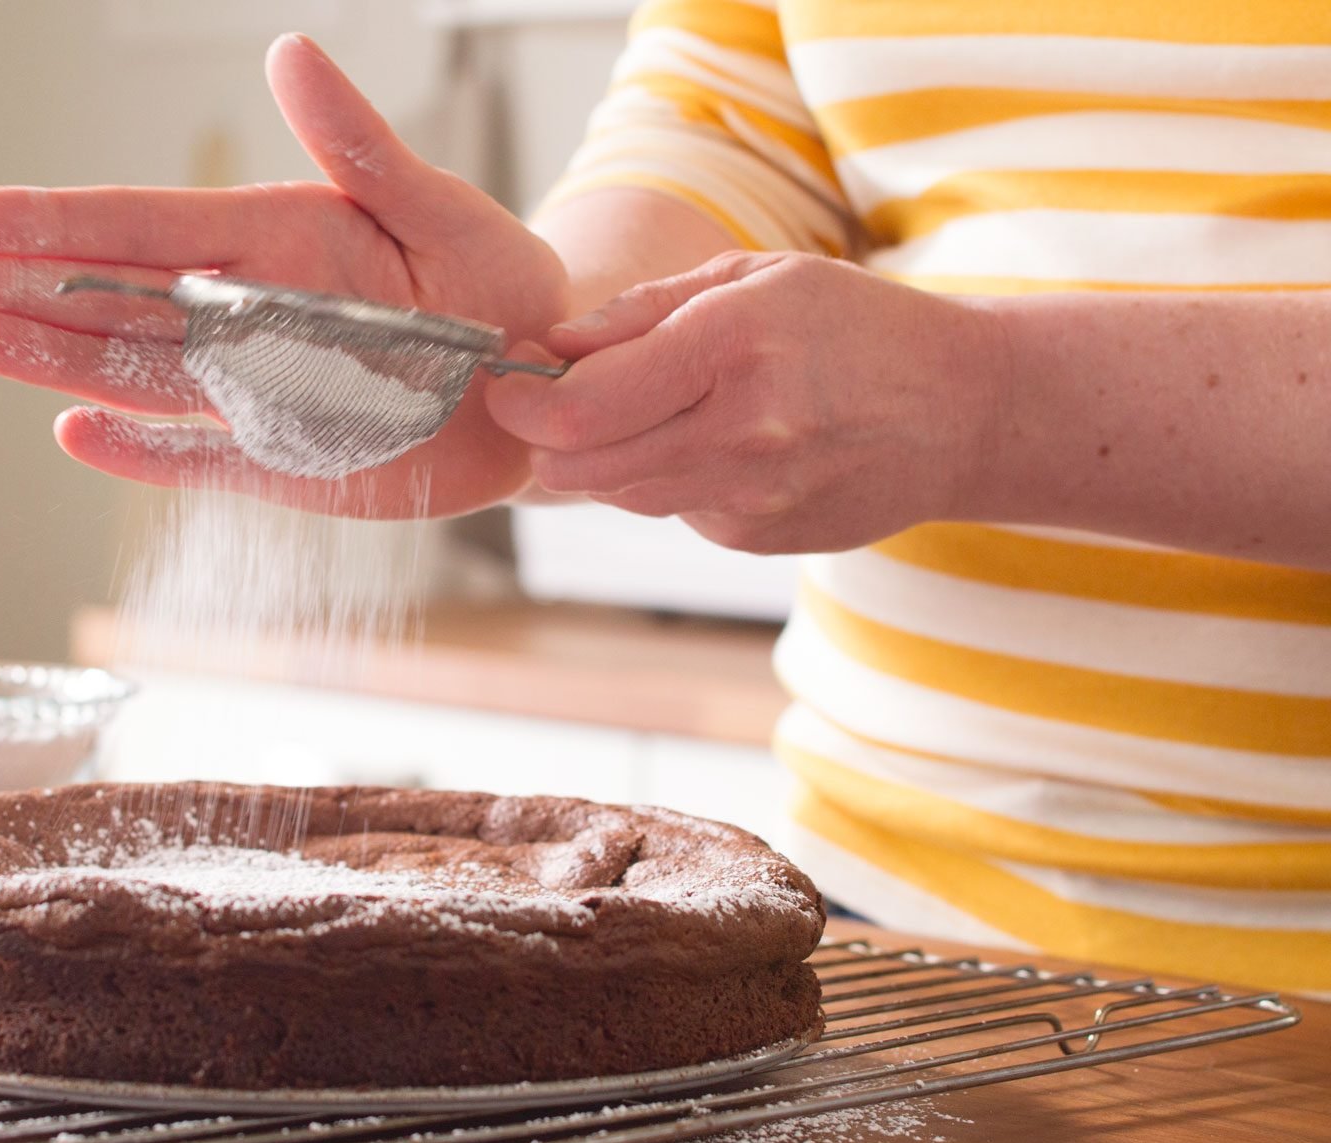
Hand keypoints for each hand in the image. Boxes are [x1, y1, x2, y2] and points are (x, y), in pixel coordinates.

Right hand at [0, 34, 566, 518]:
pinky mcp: (280, 460)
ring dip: (54, 359)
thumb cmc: (500, 285)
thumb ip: (361, 148)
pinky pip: (195, 458)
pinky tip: (73, 433)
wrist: (542, 388)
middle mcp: (244, 314)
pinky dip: (139, 452)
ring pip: (133, 373)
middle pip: (111, 301)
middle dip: (17, 288)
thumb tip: (288, 55)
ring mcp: (254, 390)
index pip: (146, 227)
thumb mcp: (442, 206)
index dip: (60, 223)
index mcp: (272, 240)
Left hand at [484, 252, 1007, 551]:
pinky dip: (664, 477)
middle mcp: (741, 430)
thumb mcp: (755, 277)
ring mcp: (750, 495)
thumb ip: (641, 312)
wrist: (962, 411)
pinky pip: (669, 509)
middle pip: (582, 465)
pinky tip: (714, 443)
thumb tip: (550, 349)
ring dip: (602, 458)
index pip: (583, 407)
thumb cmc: (853, 327)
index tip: (508, 385)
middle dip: (544, 438)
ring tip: (646, 409)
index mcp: (734, 346)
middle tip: (542, 404)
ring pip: (617, 492)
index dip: (523, 404)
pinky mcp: (754, 537)